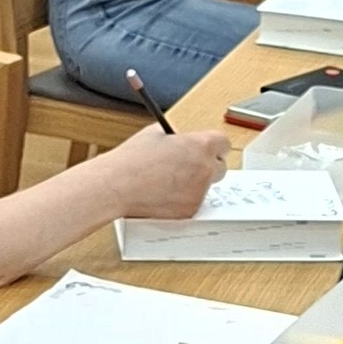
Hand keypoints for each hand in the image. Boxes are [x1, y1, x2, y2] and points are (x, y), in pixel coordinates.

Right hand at [105, 127, 229, 221]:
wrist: (118, 185)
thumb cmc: (133, 159)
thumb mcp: (156, 133)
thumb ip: (178, 137)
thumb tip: (183, 141)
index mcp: (201, 145)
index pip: (224, 144)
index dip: (214, 148)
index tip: (208, 151)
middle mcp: (205, 169)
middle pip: (220, 168)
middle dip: (207, 167)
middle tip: (189, 167)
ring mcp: (199, 192)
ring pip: (205, 187)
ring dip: (194, 184)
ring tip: (168, 181)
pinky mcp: (190, 210)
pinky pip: (193, 203)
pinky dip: (183, 200)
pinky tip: (164, 193)